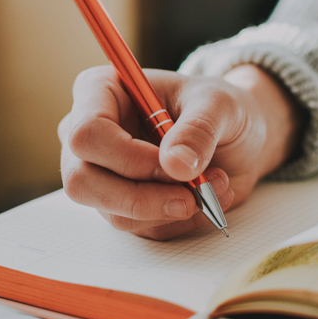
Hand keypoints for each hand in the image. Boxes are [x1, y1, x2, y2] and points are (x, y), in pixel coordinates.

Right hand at [58, 64, 303, 239]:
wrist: (235, 136)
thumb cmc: (217, 108)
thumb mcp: (220, 105)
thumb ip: (198, 129)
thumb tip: (176, 165)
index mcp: (100, 92)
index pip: (86, 133)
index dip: (128, 157)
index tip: (174, 164)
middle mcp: (89, 135)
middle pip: (82, 181)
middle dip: (141, 197)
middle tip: (191, 195)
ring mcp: (100, 173)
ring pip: (112, 211)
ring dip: (170, 208)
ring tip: (214, 184)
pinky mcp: (119, 204)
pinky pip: (140, 227)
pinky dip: (178, 219)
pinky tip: (205, 196)